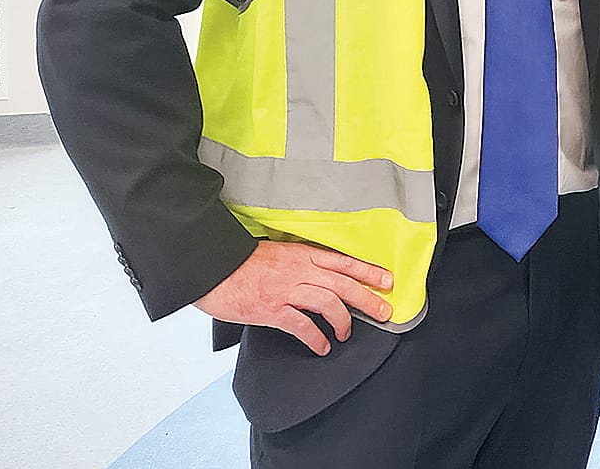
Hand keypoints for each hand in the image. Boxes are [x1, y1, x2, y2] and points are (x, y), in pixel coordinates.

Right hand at [195, 240, 393, 355]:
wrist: (212, 268)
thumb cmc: (242, 262)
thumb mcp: (278, 253)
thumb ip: (299, 263)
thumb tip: (318, 276)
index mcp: (302, 255)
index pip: (344, 262)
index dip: (368, 271)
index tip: (387, 280)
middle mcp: (300, 270)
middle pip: (344, 284)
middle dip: (368, 298)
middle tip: (384, 312)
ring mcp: (287, 290)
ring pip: (329, 304)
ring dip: (343, 321)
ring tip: (346, 333)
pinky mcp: (272, 310)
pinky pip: (302, 326)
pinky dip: (316, 338)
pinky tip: (322, 346)